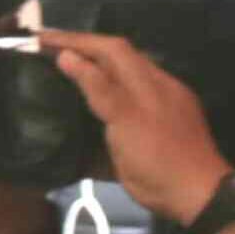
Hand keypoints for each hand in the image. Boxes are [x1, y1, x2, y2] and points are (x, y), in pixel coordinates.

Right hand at [40, 31, 232, 226]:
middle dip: (83, 48)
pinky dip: (105, 89)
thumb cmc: (157, 158)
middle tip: (47, 50)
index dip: (76, 39)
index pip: (110, 48)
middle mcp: (155, 87)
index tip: (40, 39)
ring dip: (94, 66)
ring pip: (124, 74)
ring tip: (64, 68)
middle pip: (118, 57)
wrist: (194, 194)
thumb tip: (67, 56)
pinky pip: (129, 94)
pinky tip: (92, 100)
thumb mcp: (124, 120)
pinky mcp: (157, 124)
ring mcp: (159, 105)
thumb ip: (99, 87)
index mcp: (148, 82)